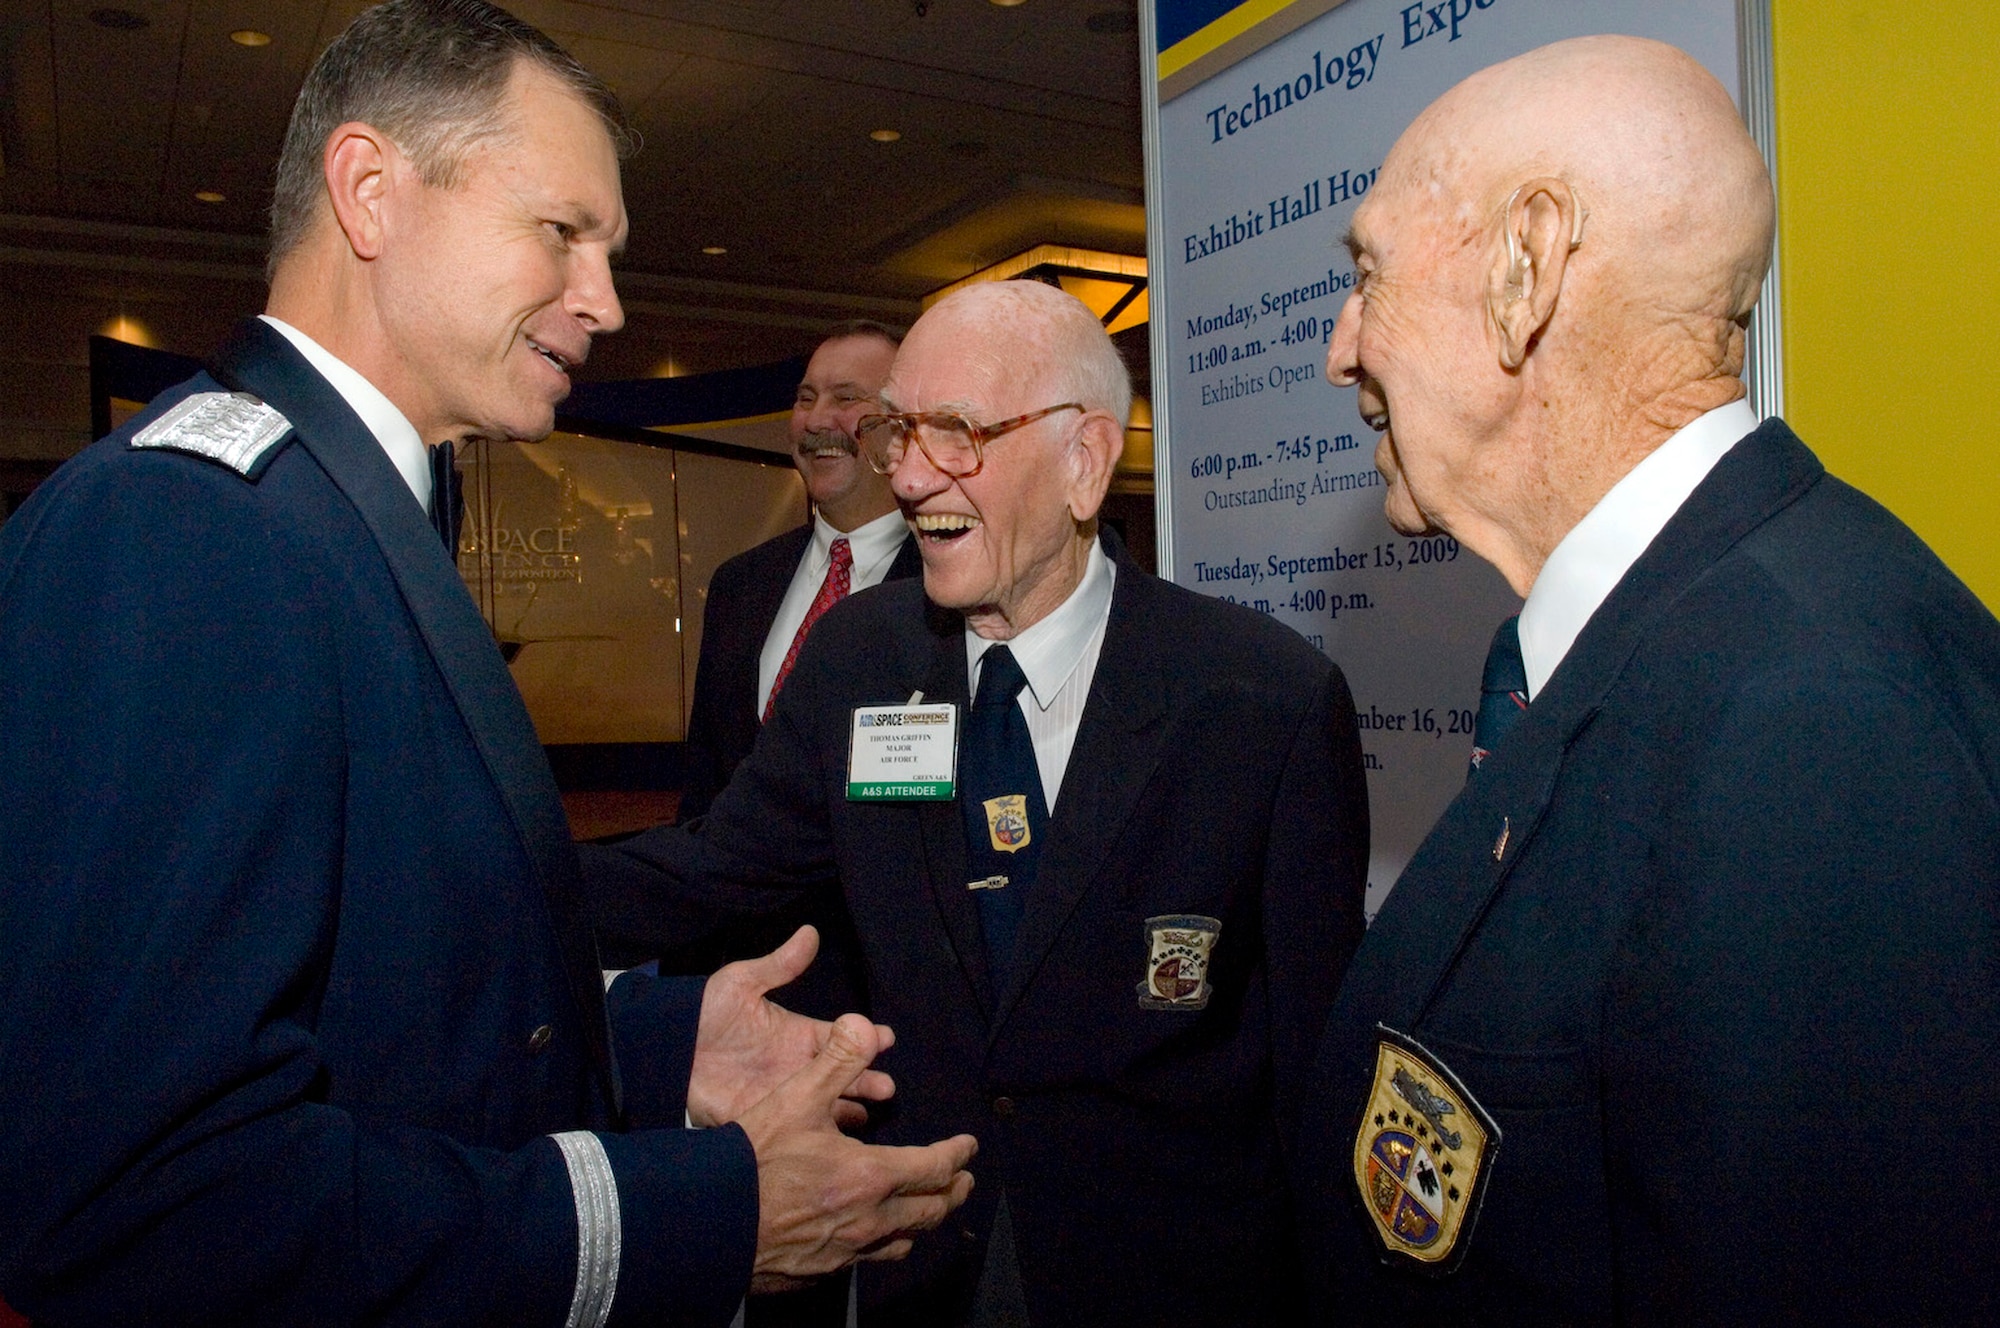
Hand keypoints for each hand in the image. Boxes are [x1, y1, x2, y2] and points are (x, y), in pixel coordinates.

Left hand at [688, 925, 895, 1127]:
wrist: (669, 1050)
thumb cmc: (706, 1013)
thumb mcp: (742, 983)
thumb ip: (780, 964)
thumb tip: (809, 931)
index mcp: (799, 1035)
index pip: (842, 1037)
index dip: (866, 1037)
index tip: (887, 1038)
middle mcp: (799, 1067)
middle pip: (844, 1075)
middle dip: (868, 1079)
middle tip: (888, 1086)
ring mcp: (784, 1095)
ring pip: (828, 1104)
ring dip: (850, 1109)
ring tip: (871, 1113)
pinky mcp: (765, 1119)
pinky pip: (799, 1130)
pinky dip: (820, 1135)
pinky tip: (838, 1139)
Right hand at [740, 1014, 978, 1292]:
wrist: (708, 1220)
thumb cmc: (754, 1159)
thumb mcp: (796, 1096)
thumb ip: (837, 1059)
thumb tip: (865, 1026)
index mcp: (871, 1176)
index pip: (935, 1167)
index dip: (957, 1154)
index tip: (969, 1147)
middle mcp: (868, 1220)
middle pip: (930, 1211)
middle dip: (952, 1193)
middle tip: (963, 1181)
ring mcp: (845, 1251)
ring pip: (902, 1241)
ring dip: (922, 1223)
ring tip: (927, 1210)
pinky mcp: (820, 1271)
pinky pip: (867, 1260)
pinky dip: (882, 1244)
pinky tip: (872, 1236)